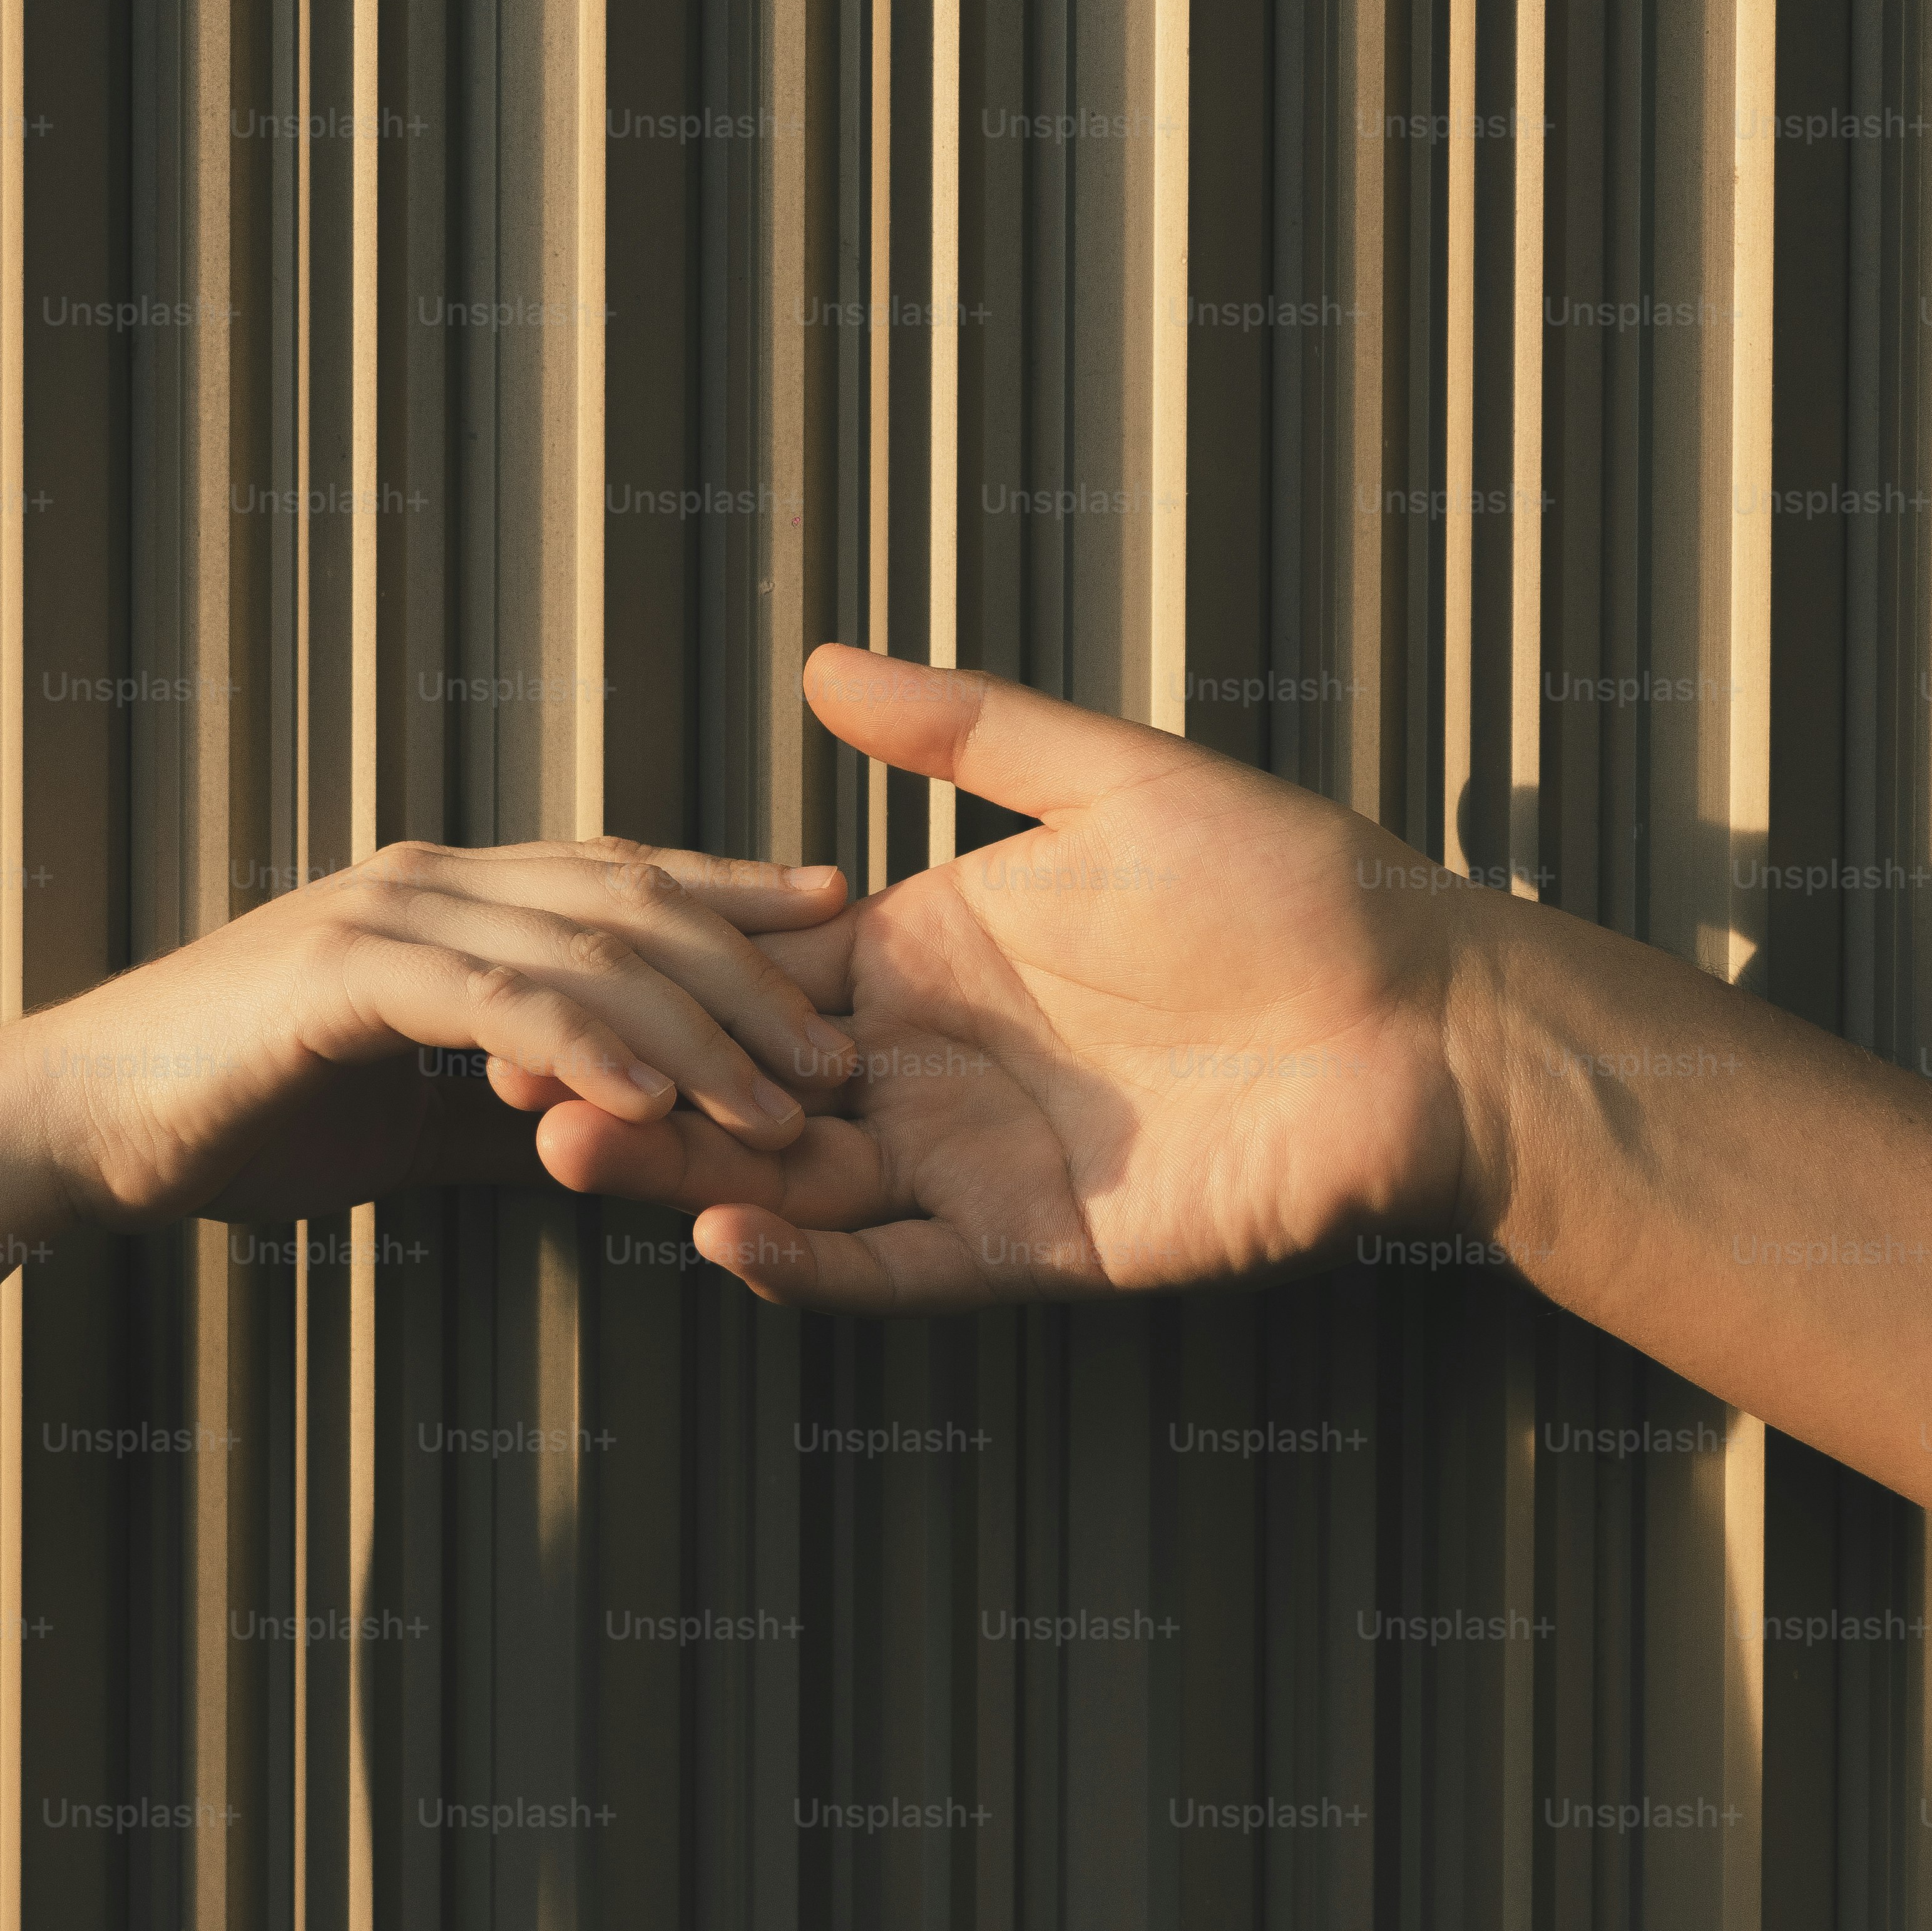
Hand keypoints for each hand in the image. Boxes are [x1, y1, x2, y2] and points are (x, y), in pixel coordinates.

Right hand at [29, 838, 859, 1227]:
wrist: (79, 1124)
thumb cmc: (235, 1117)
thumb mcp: (409, 1121)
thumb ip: (512, 1117)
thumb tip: (618, 1146)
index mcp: (449, 896)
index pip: (625, 875)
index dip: (739, 892)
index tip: (838, 925)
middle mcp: (430, 880)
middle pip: (633, 900)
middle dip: (752, 971)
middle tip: (838, 1052)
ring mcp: (385, 916)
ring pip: (585, 947)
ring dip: (696, 1028)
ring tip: (779, 1104)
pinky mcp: (342, 978)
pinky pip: (497, 1005)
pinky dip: (586, 1048)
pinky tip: (655, 1101)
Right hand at [534, 646, 1491, 1308]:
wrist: (1424, 1018)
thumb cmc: (1291, 882)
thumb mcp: (1112, 780)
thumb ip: (964, 732)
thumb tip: (824, 661)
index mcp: (930, 956)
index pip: (757, 975)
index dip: (652, 977)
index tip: (542, 963)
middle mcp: (931, 1068)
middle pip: (743, 1086)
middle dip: (629, 1085)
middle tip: (507, 1074)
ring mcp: (972, 1166)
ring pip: (789, 1182)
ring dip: (676, 1174)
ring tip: (563, 1147)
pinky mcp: (1030, 1252)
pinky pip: (892, 1269)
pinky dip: (806, 1263)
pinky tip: (720, 1233)